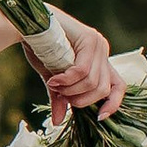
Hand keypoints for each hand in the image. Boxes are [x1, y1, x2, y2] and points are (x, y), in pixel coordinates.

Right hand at [37, 7, 122, 123]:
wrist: (27, 25)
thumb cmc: (39, 48)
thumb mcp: (53, 79)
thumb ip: (60, 97)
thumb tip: (57, 121)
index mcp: (99, 61)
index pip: (119, 87)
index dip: (113, 104)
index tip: (99, 117)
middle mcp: (103, 51)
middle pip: (103, 89)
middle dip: (80, 100)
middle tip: (60, 95)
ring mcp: (98, 44)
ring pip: (93, 82)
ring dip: (70, 90)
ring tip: (54, 85)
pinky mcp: (89, 38)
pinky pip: (82, 70)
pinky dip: (67, 80)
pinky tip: (53, 80)